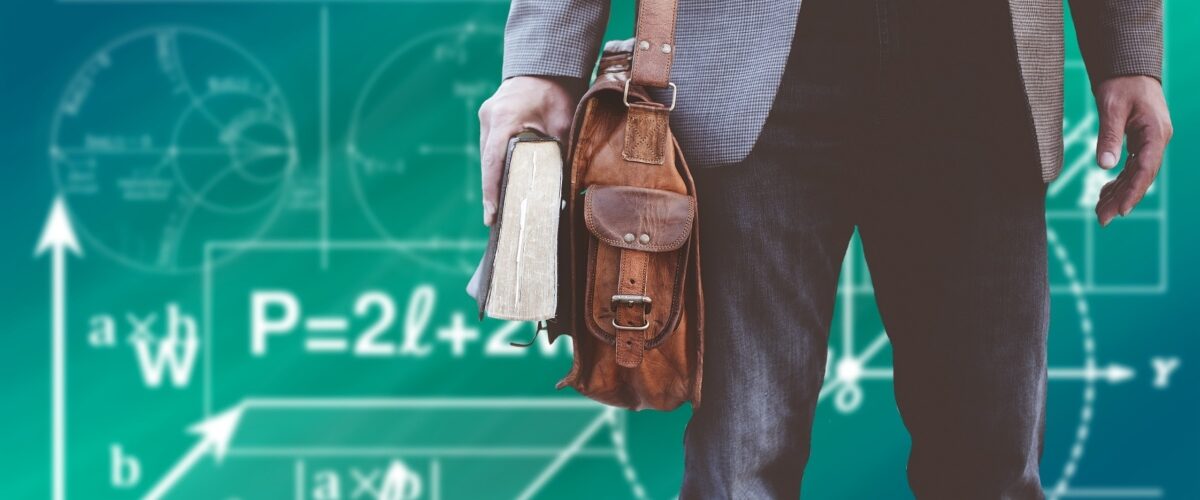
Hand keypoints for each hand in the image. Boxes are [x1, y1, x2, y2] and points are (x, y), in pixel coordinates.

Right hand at [477, 75, 583, 224]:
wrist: (547, 67)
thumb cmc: (558, 93)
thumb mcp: (564, 124)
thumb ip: (559, 153)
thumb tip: (564, 189)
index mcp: (505, 117)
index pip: (493, 160)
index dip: (491, 191)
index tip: (491, 217)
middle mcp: (490, 117)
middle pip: (488, 162)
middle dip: (493, 192)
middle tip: (499, 222)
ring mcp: (487, 117)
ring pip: (489, 156)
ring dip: (496, 179)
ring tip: (502, 210)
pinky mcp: (490, 120)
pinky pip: (492, 149)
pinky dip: (499, 166)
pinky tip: (507, 185)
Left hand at [1093, 75, 1172, 226]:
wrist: (1128, 70)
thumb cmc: (1121, 84)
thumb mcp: (1111, 107)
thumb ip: (1109, 135)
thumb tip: (1105, 166)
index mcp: (1155, 132)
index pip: (1146, 168)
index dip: (1134, 190)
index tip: (1121, 210)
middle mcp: (1157, 140)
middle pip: (1141, 176)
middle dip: (1123, 198)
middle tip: (1102, 219)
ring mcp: (1149, 143)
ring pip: (1135, 175)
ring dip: (1118, 193)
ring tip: (1099, 212)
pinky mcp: (1140, 143)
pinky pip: (1130, 167)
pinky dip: (1118, 181)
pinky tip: (1104, 194)